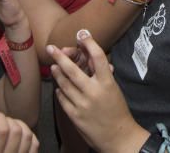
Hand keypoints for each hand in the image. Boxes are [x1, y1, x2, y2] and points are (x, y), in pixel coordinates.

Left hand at [49, 31, 149, 152]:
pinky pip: (62, 98)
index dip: (89, 43)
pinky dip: (60, 90)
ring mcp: (82, 105)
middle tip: (51, 48)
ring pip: (64, 84)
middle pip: (72, 70)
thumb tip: (91, 58)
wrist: (118, 137)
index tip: (82, 34)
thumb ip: (102, 74)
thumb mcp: (113, 89)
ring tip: (54, 66)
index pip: (98, 57)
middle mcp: (93, 92)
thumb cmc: (117, 110)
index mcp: (107, 83)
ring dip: (57, 73)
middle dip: (60, 57)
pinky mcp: (74, 116)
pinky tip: (60, 87)